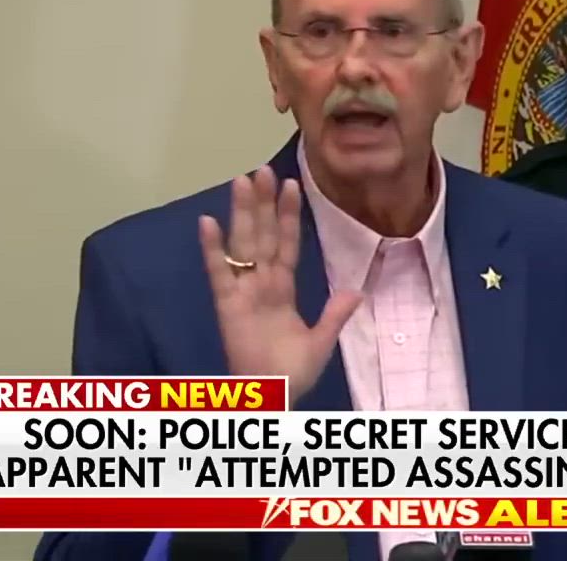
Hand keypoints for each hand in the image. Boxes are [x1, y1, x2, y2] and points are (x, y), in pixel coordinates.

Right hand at [198, 165, 362, 406]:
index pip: (287, 243)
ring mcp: (243, 290)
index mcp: (283, 289)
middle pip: (264, 234)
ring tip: (242, 181)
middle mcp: (262, 283)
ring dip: (242, 213)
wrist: (272, 397)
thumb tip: (358, 291)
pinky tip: (208, 221)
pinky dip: (212, 248)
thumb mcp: (320, 341)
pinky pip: (219, 271)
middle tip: (261, 169)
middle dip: (263, 203)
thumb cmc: (292, 374)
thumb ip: (334, 315)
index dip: (289, 215)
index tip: (290, 185)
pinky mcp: (227, 304)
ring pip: (244, 243)